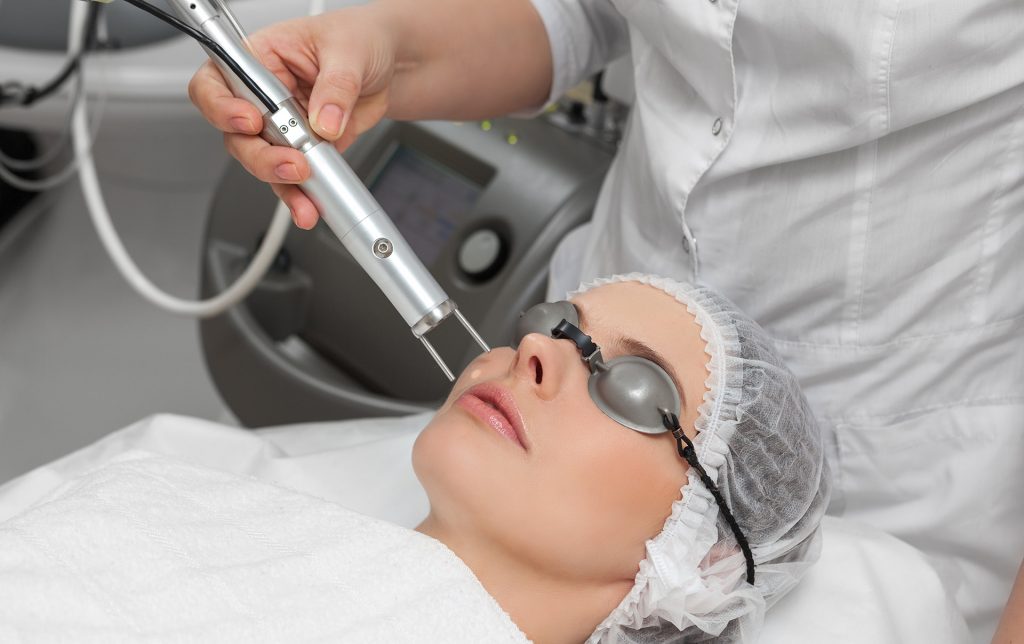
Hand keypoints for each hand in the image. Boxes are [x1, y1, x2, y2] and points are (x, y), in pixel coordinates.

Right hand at [188, 7, 396, 228]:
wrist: (391, 65)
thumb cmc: (360, 38)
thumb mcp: (349, 50)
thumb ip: (336, 86)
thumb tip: (324, 120)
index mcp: (261, 58)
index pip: (217, 82)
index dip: (223, 107)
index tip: (252, 122)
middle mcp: (264, 95)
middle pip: (237, 134)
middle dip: (260, 156)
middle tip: (292, 164)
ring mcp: (283, 125)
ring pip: (263, 161)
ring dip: (280, 182)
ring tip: (305, 196)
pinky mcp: (305, 148)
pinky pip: (293, 177)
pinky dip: (302, 195)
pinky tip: (310, 204)